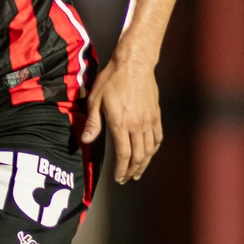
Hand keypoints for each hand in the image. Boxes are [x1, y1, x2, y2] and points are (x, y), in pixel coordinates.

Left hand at [80, 56, 161, 182]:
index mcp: (121, 124)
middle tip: (127, 178)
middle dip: (133, 170)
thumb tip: (86, 141)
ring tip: (138, 171)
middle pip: (139, 155)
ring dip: (144, 163)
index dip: (122, 169)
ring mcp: (149, 120)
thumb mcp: (95, 100)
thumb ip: (93, 122)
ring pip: (150, 149)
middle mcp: (137, 125)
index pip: (124, 154)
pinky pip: (158, 137)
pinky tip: (150, 153)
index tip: (119, 178)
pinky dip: (154, 148)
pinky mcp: (156, 115)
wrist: (134, 64)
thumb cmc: (112, 80)